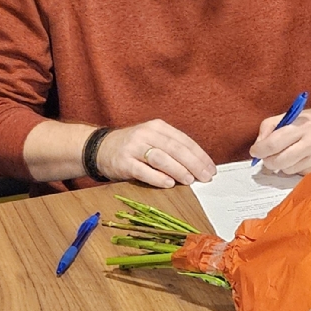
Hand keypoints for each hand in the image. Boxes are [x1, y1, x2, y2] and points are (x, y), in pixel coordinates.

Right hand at [96, 119, 215, 187]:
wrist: (100, 148)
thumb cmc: (133, 147)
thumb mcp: (153, 140)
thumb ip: (172, 149)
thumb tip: (198, 166)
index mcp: (157, 127)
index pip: (184, 140)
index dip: (199, 155)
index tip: (211, 168)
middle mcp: (146, 134)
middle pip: (175, 148)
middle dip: (194, 164)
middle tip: (205, 177)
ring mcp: (134, 147)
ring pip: (161, 158)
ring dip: (178, 170)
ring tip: (190, 180)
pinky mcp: (123, 162)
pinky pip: (143, 170)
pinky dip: (158, 178)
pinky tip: (169, 184)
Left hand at [250, 105, 310, 175]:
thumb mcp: (296, 114)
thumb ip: (272, 125)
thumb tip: (258, 144)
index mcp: (302, 126)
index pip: (273, 143)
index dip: (259, 150)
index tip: (255, 151)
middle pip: (278, 161)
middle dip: (269, 161)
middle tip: (268, 157)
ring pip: (288, 170)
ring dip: (284, 165)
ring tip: (291, 154)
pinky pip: (301, 174)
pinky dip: (297, 168)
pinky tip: (304, 158)